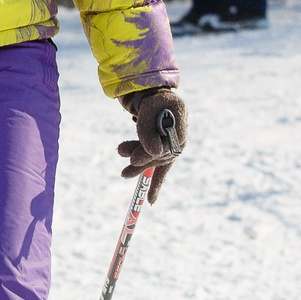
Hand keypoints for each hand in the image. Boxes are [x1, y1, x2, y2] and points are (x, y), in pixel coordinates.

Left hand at [117, 86, 185, 200]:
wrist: (158, 98)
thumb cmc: (154, 101)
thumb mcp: (148, 110)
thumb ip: (148, 129)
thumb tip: (153, 153)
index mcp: (180, 126)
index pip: (165, 147)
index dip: (149, 154)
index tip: (133, 160)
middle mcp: (180, 140)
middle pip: (159, 156)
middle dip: (140, 160)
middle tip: (123, 166)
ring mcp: (174, 147)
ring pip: (154, 160)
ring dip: (137, 162)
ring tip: (120, 154)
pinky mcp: (166, 152)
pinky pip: (162, 170)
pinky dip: (156, 184)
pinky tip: (150, 201)